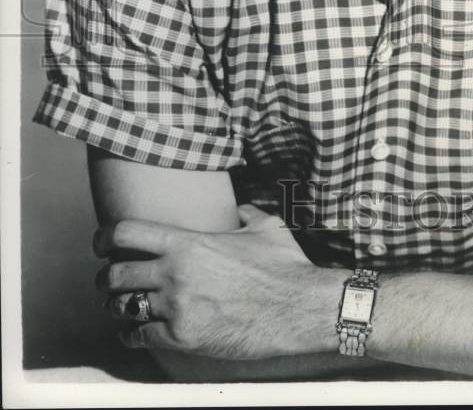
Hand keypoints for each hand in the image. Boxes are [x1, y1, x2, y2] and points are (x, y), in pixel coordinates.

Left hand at [94, 204, 345, 359]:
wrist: (297, 308)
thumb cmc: (284, 266)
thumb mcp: (265, 226)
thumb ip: (245, 213)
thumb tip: (239, 209)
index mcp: (188, 242)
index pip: (126, 233)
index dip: (104, 237)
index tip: (101, 244)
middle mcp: (174, 273)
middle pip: (114, 274)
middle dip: (105, 279)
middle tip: (108, 281)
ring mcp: (176, 308)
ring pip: (122, 307)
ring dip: (116, 307)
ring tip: (120, 307)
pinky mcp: (182, 338)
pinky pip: (138, 336)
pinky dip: (131, 334)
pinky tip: (134, 332)